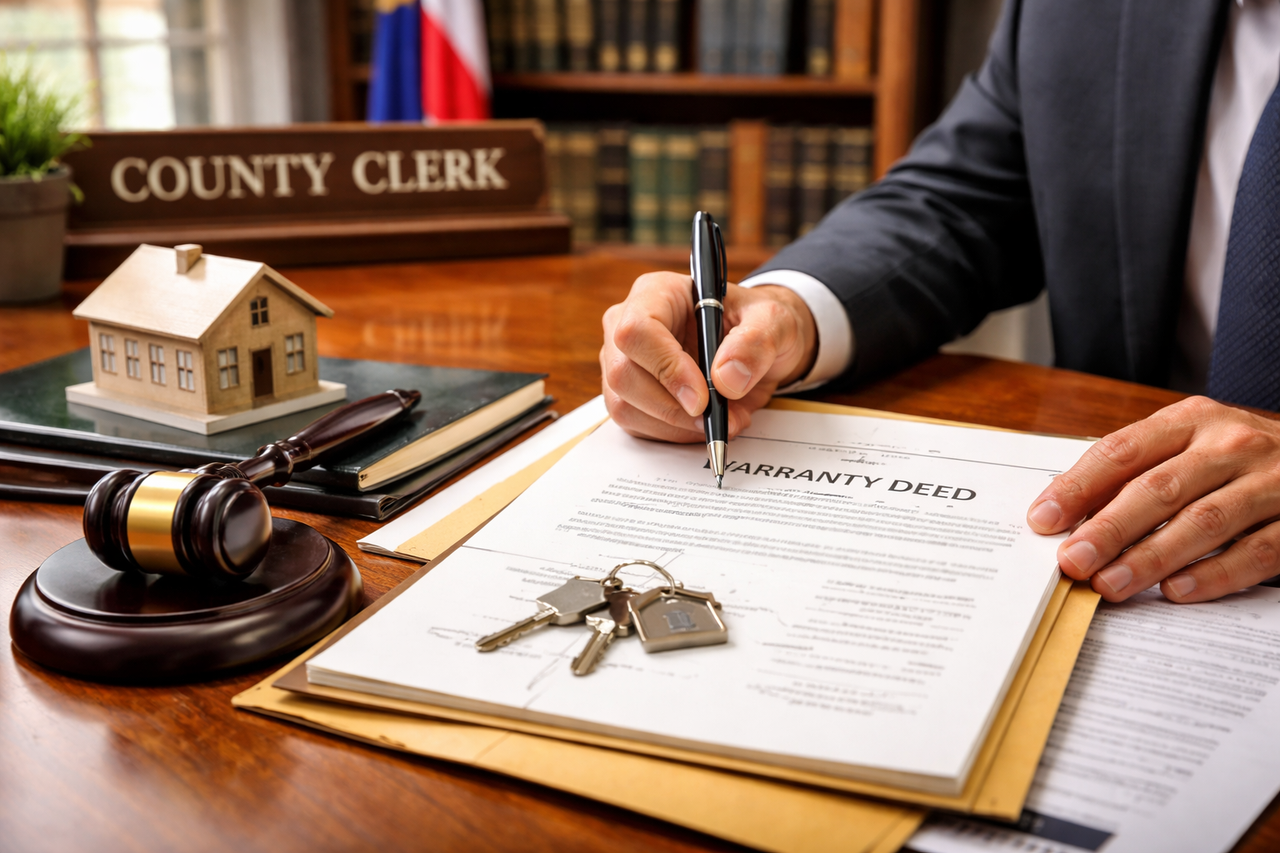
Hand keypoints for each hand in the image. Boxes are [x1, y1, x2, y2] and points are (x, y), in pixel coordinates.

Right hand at [600, 272, 816, 441]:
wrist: (757, 350)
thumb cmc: (759, 325)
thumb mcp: (774, 321)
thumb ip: (756, 343)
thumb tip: (726, 378)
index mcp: (658, 293)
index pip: (638, 330)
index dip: (666, 367)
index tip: (702, 397)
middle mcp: (628, 324)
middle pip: (623, 374)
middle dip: (673, 407)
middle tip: (717, 417)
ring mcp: (624, 362)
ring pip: (625, 406)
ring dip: (677, 425)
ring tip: (723, 418)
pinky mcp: (630, 396)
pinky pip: (637, 426)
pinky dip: (675, 434)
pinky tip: (706, 422)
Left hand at [1026, 396, 1279, 602]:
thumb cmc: (1236, 461)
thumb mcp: (1190, 446)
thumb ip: (1136, 473)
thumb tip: (1067, 518)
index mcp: (1192, 420)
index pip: (1122, 451)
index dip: (1078, 486)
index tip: (1043, 519)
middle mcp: (1230, 445)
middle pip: (1158, 488)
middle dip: (1109, 528)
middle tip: (1072, 561)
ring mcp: (1271, 482)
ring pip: (1203, 522)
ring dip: (1150, 558)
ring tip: (1110, 584)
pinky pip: (1254, 552)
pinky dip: (1212, 574)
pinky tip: (1175, 592)